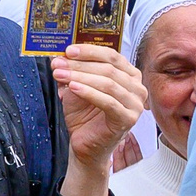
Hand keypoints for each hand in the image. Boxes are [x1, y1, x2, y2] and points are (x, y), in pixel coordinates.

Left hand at [53, 44, 144, 170]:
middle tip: (59, 64)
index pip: (112, 56)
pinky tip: (73, 88)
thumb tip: (60, 59)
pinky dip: (89, 92)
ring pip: (108, 83)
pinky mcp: (127, 119)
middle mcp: (136, 88)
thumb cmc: (85, 117)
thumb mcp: (77, 87)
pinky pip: (108, 101)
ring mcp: (135, 104)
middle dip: (80, 64)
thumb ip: (73, 73)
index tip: (68, 51)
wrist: (84, 145)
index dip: (89, 51)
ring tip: (61, 75)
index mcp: (129, 76)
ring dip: (81, 76)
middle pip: (109, 68)